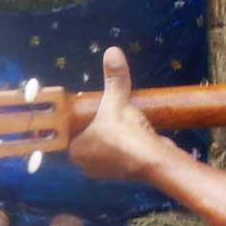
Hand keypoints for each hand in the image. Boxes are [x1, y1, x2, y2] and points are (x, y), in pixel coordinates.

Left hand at [71, 47, 174, 182]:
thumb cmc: (126, 134)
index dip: (77, 119)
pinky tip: (131, 132)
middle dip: (96, 125)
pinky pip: (118, 154)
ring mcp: (105, 171)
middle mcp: (86, 165)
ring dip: (110, 135)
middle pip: (87, 138)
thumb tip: (112, 52)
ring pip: (103, 147)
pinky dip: (123, 144)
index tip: (86, 108)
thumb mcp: (117, 102)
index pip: (69, 132)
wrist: (156, 161)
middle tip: (104, 109)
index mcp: (75, 151)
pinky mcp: (123, 173)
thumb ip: (115, 79)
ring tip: (119, 119)